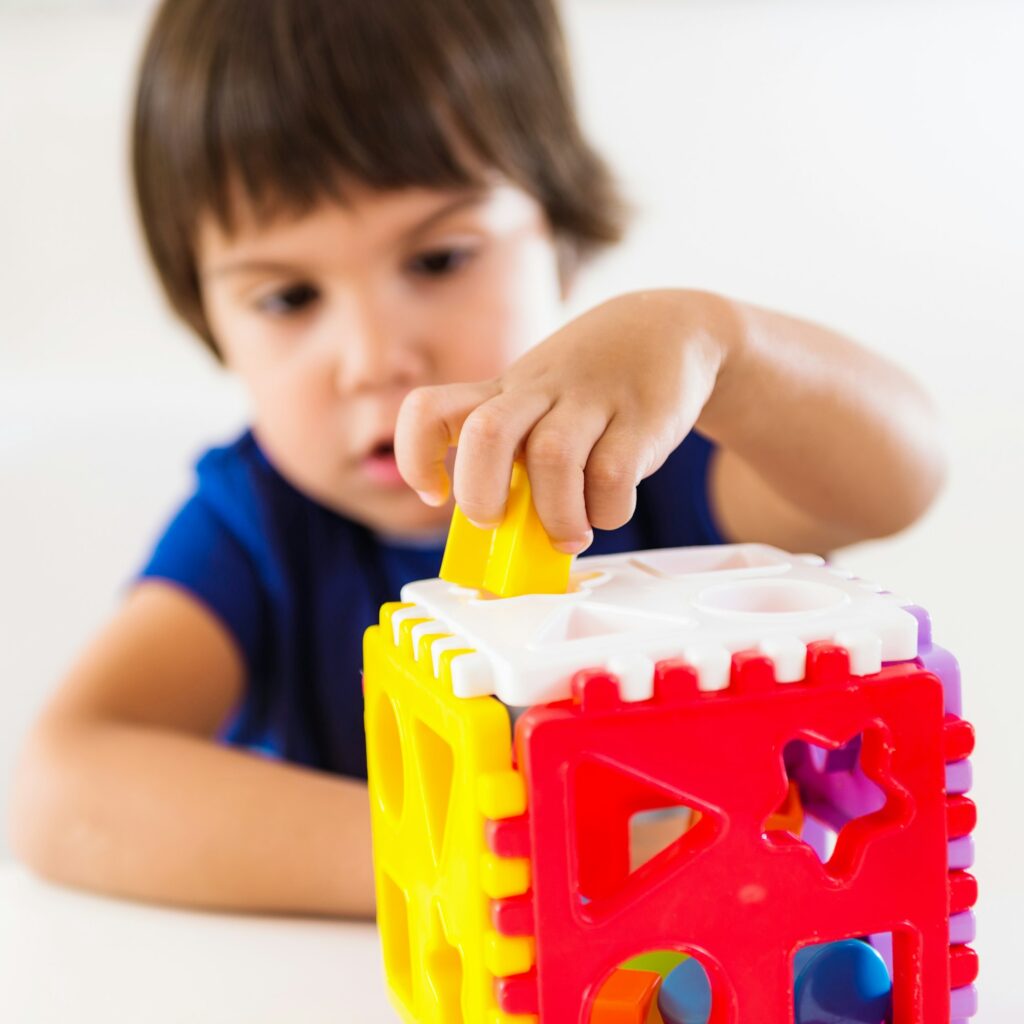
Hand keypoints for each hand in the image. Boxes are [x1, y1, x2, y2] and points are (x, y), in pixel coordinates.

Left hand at [395, 290, 731, 553]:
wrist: (670, 328)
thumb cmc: (593, 385)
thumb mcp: (544, 402)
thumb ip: (521, 458)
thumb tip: (511, 538)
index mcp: (504, 390)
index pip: (430, 408)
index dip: (418, 455)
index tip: (434, 493)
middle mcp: (539, 389)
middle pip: (486, 434)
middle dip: (482, 494)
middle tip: (499, 521)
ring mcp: (590, 399)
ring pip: (551, 457)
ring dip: (555, 515)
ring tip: (568, 536)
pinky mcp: (640, 417)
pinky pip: (613, 475)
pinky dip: (606, 510)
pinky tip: (608, 510)